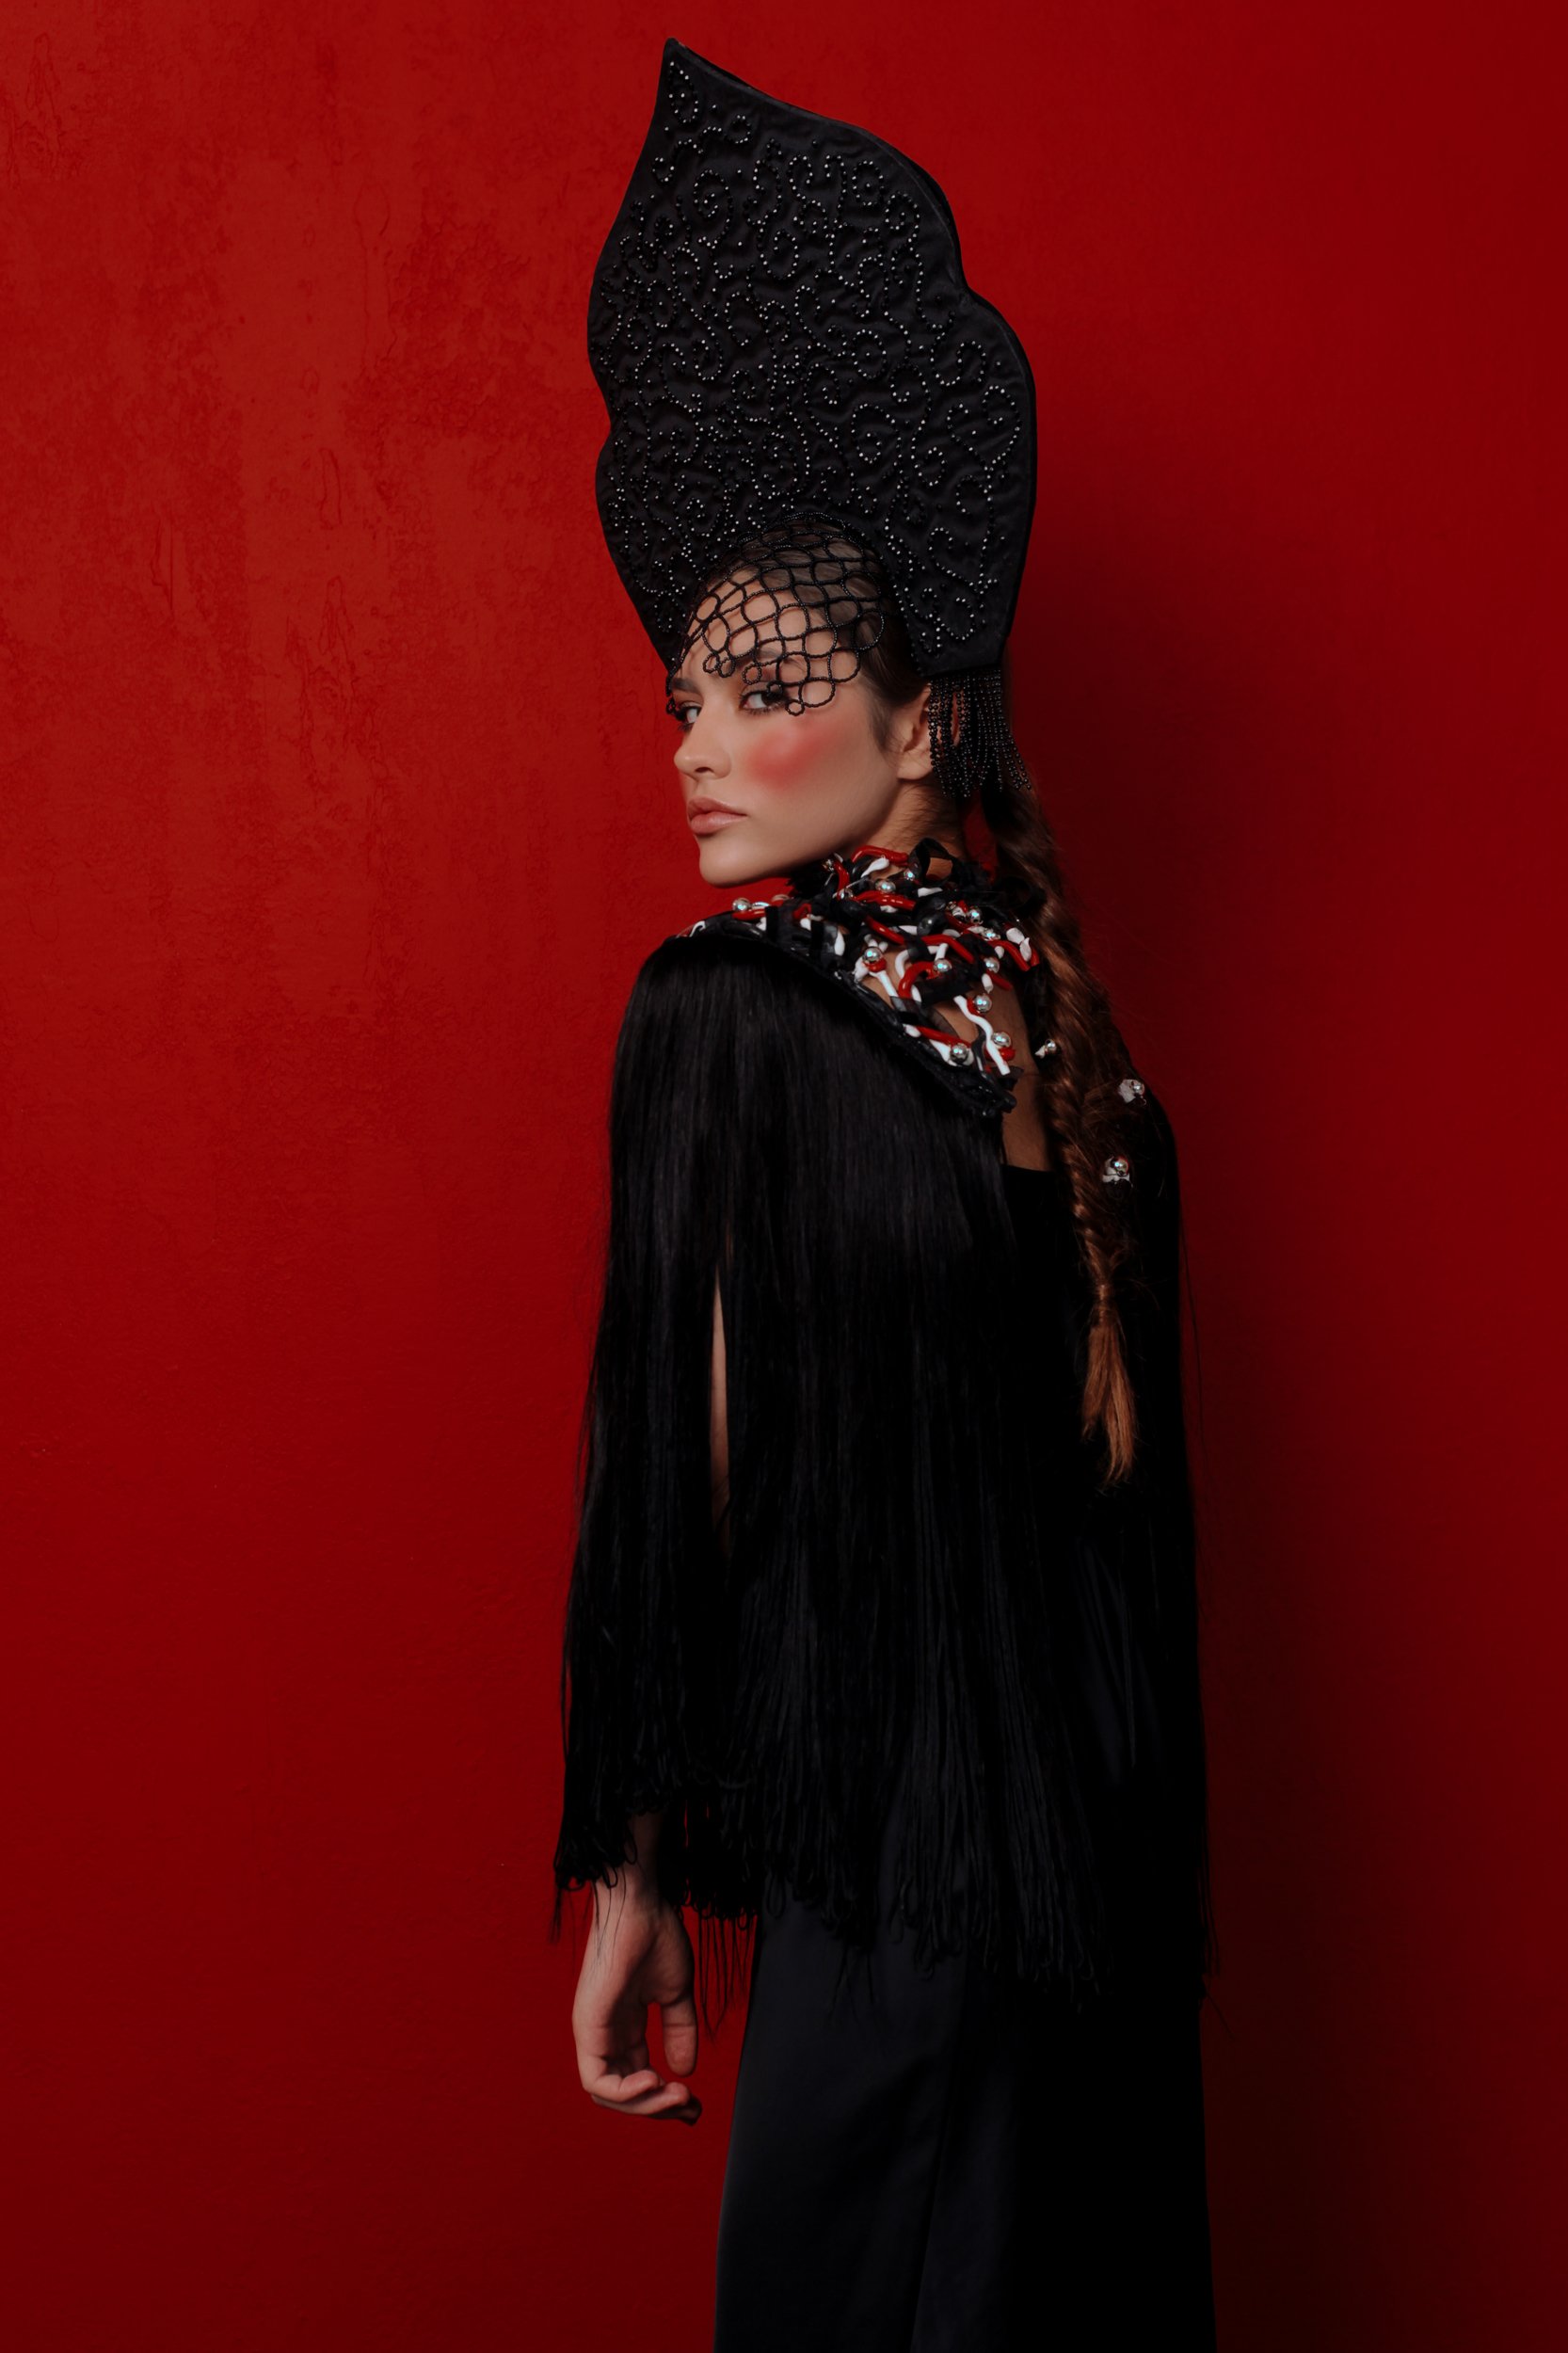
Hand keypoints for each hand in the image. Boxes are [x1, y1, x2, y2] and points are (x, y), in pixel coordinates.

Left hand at [572, 1880, 701, 2124]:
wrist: (641, 1902)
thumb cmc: (656, 1935)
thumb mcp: (675, 1992)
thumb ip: (678, 2031)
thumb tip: (684, 2070)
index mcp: (623, 2027)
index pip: (637, 2079)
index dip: (664, 2099)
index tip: (695, 2104)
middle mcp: (604, 2034)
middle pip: (622, 2095)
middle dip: (657, 2108)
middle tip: (690, 2107)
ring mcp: (592, 2031)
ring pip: (607, 2095)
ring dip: (645, 2105)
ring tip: (677, 2095)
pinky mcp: (587, 2025)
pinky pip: (596, 2080)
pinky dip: (625, 2092)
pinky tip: (654, 2080)